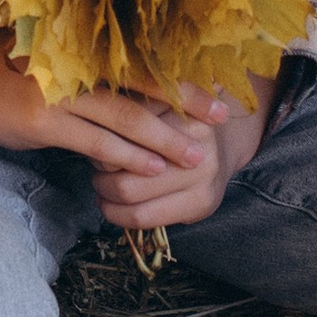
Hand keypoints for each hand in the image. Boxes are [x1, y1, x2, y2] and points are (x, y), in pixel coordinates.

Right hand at [0, 30, 264, 228]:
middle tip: (222, 120)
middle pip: (143, 86)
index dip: (178, 75)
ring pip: (125, 117)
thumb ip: (83, 74)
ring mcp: (59, 92)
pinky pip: (94, 141)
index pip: (141, 62)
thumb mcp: (46, 64)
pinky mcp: (42, 120)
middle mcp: (75, 65)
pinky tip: (151, 168)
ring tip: (196, 155)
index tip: (213, 86)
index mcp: (81, 49)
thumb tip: (124, 94)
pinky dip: (126, 155)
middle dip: (185, 106)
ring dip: (164, 138)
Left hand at [93, 75, 268, 232]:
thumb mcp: (159, 100)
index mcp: (184, 108)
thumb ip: (131, 104)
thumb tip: (91, 118)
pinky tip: (110, 204)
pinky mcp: (202, 203)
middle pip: (123, 158)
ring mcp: (204, 174)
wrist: (225, 146)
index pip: (125, 124)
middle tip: (97, 163)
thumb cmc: (179, 121)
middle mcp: (199, 140)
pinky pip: (143, 217)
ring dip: (104, 190)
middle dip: (101, 163)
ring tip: (102, 184)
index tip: (96, 134)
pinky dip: (115, 213)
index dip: (102, 131)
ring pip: (128, 191)